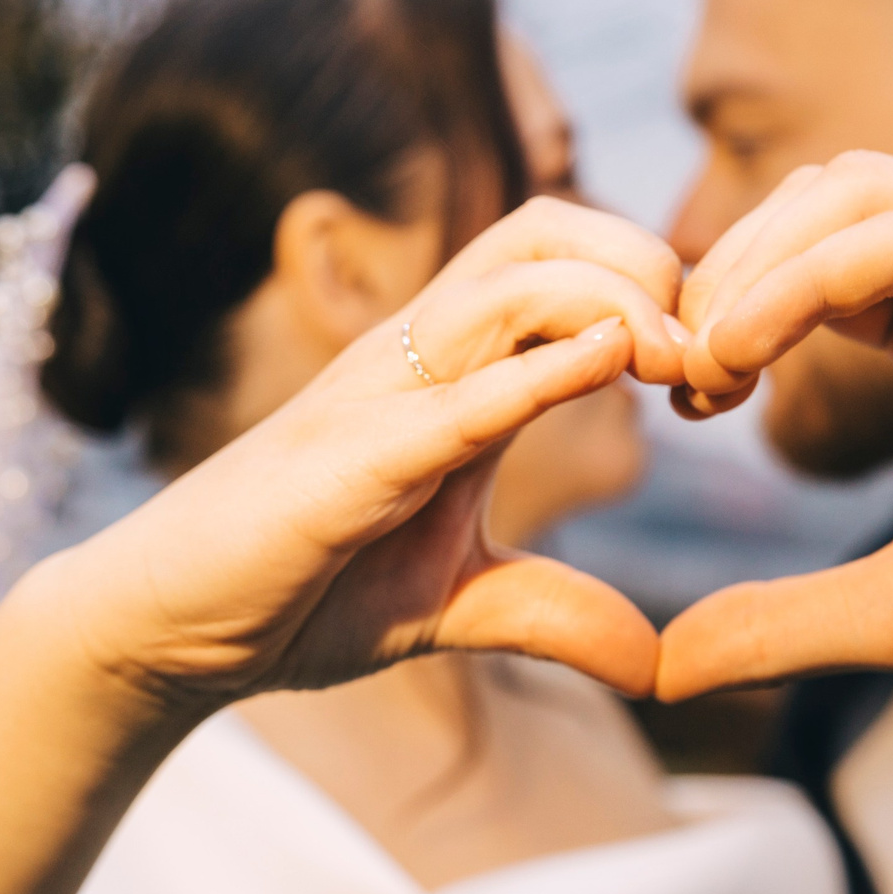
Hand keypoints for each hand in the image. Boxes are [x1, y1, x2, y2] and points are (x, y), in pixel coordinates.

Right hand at [49, 197, 687, 706]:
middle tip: (711, 356)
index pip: (562, 263)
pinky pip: (456, 396)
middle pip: (544, 230)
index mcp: (452, 375)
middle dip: (646, 261)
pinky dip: (539, 371)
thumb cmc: (300, 593)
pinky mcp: (348, 461)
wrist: (172, 631)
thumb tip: (652, 662)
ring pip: (508, 282)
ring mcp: (379, 399)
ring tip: (679, 363)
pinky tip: (608, 363)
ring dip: (615, 303)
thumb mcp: (458, 605)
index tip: (720, 379)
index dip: (655, 292)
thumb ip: (553, 614)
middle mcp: (419, 360)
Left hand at [659, 153, 892, 704]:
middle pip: (811, 204)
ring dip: (751, 262)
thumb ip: (789, 622)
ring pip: (850, 192)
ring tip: (701, 358)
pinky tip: (748, 346)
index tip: (676, 400)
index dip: (722, 313)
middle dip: (720, 274)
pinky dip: (808, 275)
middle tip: (671, 372)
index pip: (800, 263)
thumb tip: (664, 668)